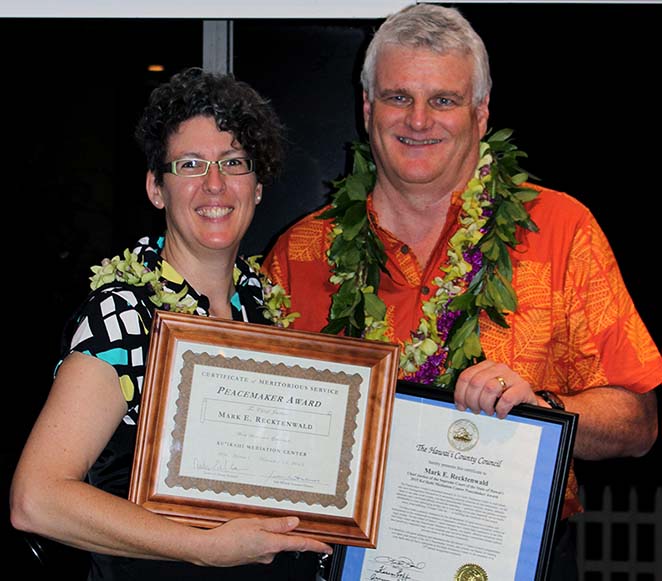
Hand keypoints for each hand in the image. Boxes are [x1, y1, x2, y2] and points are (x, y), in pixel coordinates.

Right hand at [200, 516, 332, 566]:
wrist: (210, 550)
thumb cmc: (229, 537)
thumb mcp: (256, 524)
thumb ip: (277, 524)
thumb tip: (295, 522)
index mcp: (273, 545)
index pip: (301, 545)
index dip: (316, 546)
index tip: (327, 548)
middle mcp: (269, 554)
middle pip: (285, 541)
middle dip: (281, 531)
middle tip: (268, 520)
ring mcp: (260, 558)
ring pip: (271, 542)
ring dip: (266, 534)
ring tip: (249, 525)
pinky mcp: (252, 558)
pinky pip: (261, 546)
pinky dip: (257, 538)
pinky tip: (245, 533)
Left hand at [454, 360, 537, 418]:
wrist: (528, 400)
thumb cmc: (504, 395)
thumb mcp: (487, 389)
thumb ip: (474, 391)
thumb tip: (459, 403)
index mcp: (487, 366)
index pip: (466, 376)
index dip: (460, 393)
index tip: (461, 406)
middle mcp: (498, 368)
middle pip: (476, 383)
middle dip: (472, 400)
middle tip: (476, 410)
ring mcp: (512, 376)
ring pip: (489, 388)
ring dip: (485, 404)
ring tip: (489, 411)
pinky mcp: (523, 387)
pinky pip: (506, 399)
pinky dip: (500, 409)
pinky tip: (500, 413)